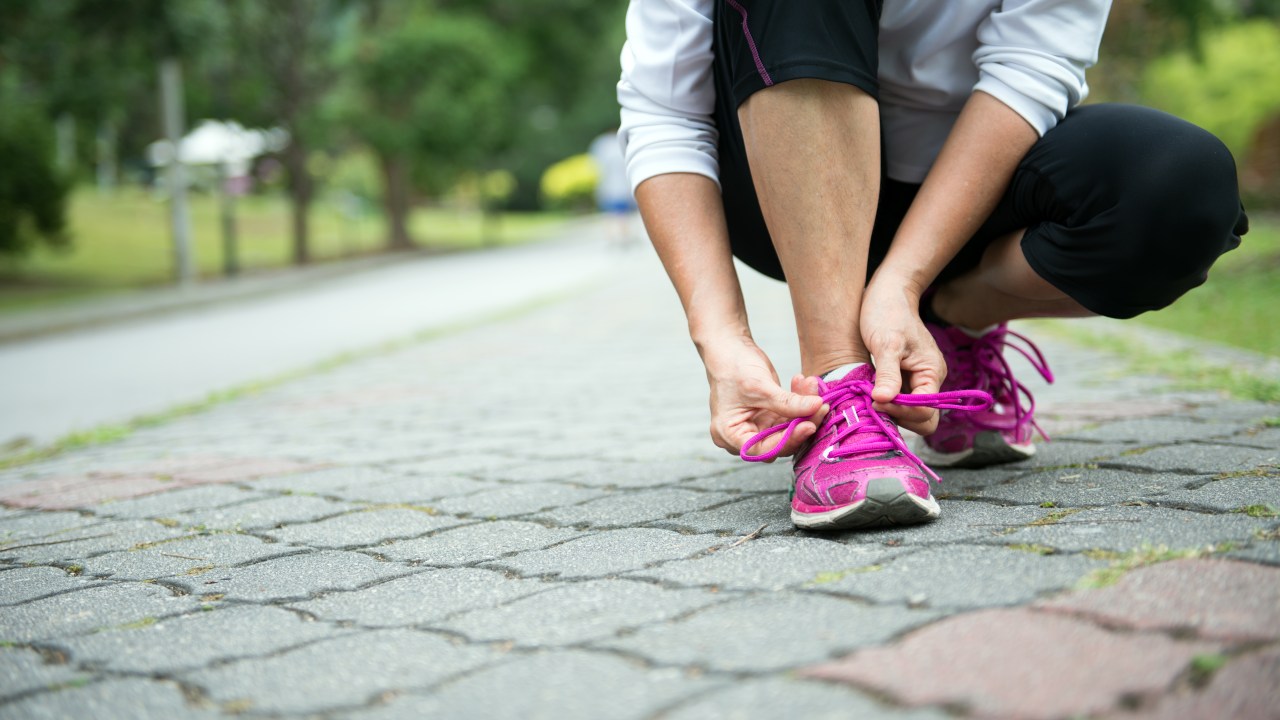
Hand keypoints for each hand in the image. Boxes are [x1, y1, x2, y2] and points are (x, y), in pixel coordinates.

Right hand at [700, 336, 826, 459]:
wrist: (730, 348)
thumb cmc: (733, 367)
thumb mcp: (759, 386)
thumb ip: (787, 401)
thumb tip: (816, 406)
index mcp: (730, 435)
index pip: (762, 449)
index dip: (787, 440)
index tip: (809, 425)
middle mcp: (744, 435)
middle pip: (780, 442)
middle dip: (801, 423)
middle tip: (820, 406)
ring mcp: (759, 426)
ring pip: (790, 429)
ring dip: (805, 410)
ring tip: (811, 386)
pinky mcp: (770, 416)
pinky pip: (791, 416)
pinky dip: (801, 402)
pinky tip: (805, 384)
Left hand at [859, 278, 946, 434]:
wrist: (887, 295)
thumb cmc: (887, 313)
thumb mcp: (886, 343)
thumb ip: (887, 373)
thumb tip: (884, 400)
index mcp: (931, 372)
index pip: (926, 411)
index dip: (902, 413)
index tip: (876, 402)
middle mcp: (928, 380)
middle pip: (923, 419)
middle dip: (899, 418)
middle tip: (872, 406)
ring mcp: (916, 381)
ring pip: (909, 413)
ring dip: (890, 412)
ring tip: (868, 399)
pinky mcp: (903, 379)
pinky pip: (898, 401)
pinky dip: (885, 403)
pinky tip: (868, 395)